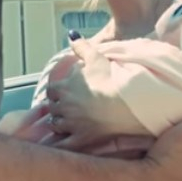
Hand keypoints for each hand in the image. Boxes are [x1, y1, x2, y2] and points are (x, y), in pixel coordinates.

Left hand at [43, 34, 147, 151]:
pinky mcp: (82, 139)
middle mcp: (64, 106)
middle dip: (57, 108)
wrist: (130, 101)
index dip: (57, 92)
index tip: (63, 93)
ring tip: (68, 124)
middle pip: (51, 108)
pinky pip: (64, 146)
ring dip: (59, 124)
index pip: (51, 91)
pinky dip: (60, 146)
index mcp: (64, 88)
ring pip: (56, 125)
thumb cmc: (112, 78)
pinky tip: (60, 145)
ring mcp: (72, 124)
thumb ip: (81, 47)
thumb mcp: (97, 58)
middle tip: (67, 108)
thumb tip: (71, 34)